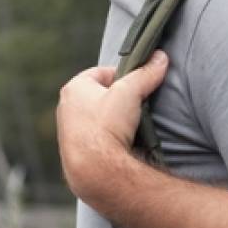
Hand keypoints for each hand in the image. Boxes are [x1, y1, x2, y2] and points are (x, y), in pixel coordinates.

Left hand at [55, 50, 169, 206]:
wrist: (95, 170)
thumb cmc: (107, 126)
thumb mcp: (131, 92)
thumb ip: (146, 73)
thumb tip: (161, 57)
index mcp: (74, 88)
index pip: (102, 73)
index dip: (123, 77)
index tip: (137, 87)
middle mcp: (66, 107)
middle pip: (99, 95)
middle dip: (118, 100)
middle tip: (135, 107)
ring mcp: (67, 131)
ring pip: (96, 117)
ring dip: (112, 120)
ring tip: (129, 127)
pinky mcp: (73, 150)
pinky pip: (93, 137)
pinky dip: (106, 137)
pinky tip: (118, 144)